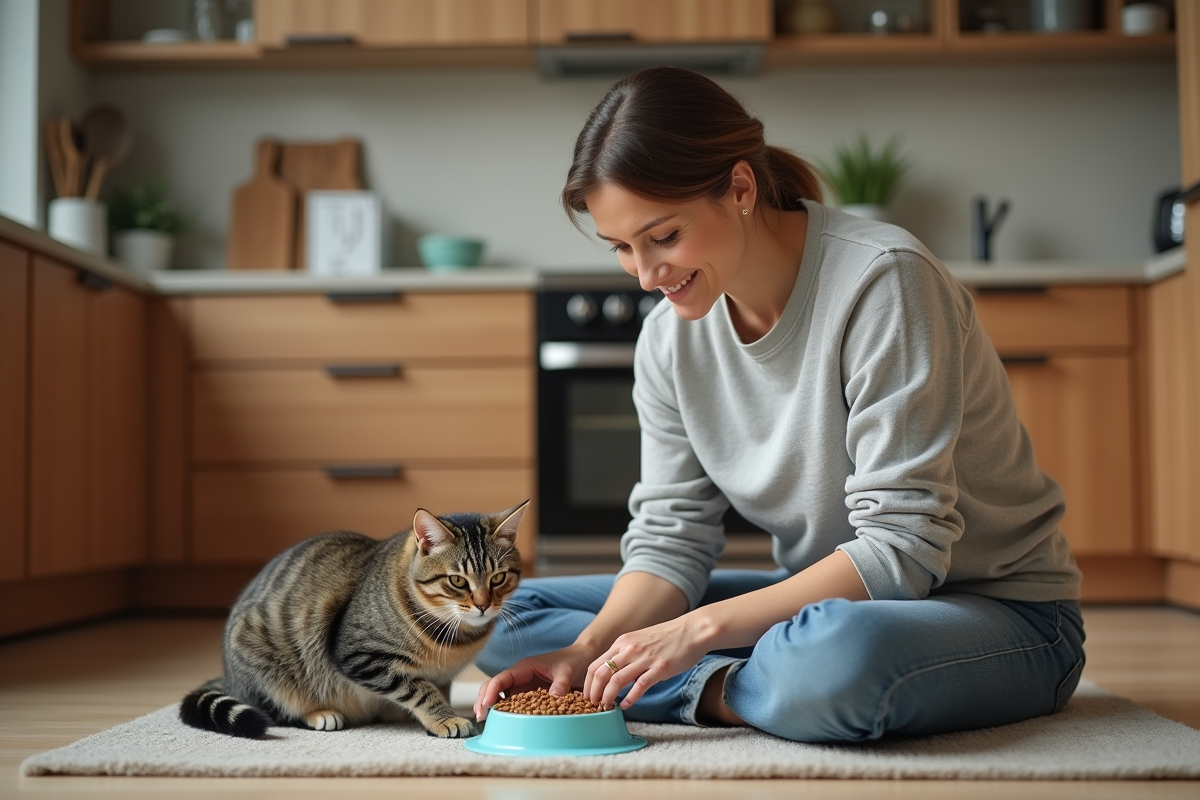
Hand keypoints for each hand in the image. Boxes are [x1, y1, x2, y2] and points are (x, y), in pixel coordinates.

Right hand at [473, 643, 595, 721]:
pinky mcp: (528, 694)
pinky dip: (504, 710)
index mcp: (524, 667)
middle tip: (480, 717)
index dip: (491, 691)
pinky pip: (512, 702)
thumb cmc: (573, 660)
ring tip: (484, 720)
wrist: (582, 657)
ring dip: (490, 705)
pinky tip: (500, 720)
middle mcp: (520, 675)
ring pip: (500, 694)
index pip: (501, 678)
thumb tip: (553, 699)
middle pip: (494, 686)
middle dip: (483, 699)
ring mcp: (523, 685)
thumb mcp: (567, 671)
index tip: (486, 705)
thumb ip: (560, 684)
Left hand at [583, 613, 710, 710]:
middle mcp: (629, 649)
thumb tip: (616, 674)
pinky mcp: (659, 668)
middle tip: (593, 706)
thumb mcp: (640, 640)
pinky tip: (626, 706)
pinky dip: (629, 699)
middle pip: (601, 674)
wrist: (692, 630)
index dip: (588, 683)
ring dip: (608, 697)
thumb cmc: (668, 638)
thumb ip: (626, 654)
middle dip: (593, 693)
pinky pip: (639, 686)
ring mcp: (644, 658)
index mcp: (622, 642)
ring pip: (616, 681)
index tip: (588, 696)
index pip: (595, 665)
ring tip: (606, 707)